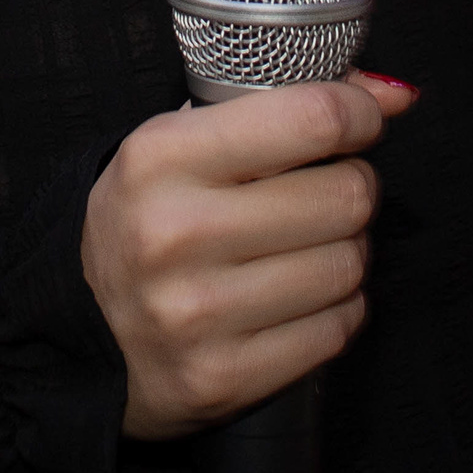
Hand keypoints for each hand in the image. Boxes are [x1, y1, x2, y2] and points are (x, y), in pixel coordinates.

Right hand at [82, 73, 415, 439]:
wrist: (79, 333)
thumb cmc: (146, 222)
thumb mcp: (180, 144)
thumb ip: (280, 109)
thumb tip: (393, 93)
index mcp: (160, 158)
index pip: (312, 119)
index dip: (361, 114)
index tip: (364, 121)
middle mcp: (174, 234)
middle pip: (345, 195)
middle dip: (352, 187)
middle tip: (323, 193)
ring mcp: (196, 314)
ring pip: (349, 265)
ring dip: (345, 253)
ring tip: (304, 249)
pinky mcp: (220, 378)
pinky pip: (337, 329)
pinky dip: (335, 310)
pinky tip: (298, 298)